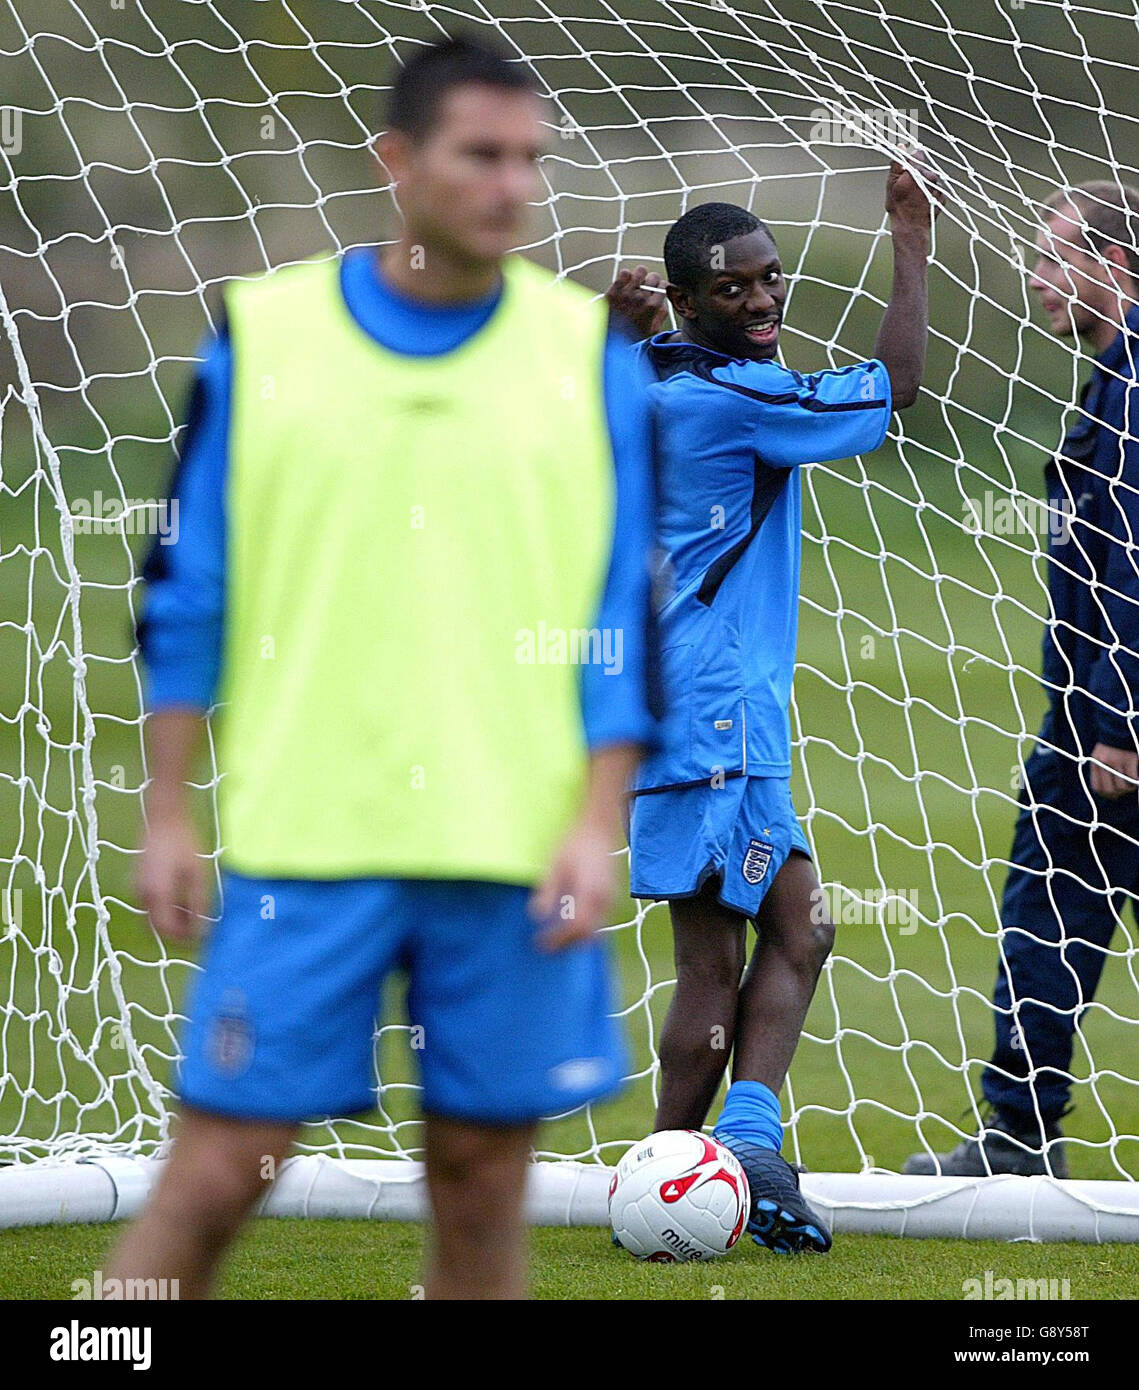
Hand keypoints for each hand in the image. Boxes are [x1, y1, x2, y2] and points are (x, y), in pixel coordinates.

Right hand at [136, 814, 210, 941]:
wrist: (164, 820)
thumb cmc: (184, 844)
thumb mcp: (198, 875)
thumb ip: (199, 904)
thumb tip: (202, 929)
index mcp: (157, 894)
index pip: (168, 929)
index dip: (184, 937)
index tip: (201, 936)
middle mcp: (142, 895)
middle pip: (157, 927)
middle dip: (177, 932)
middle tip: (198, 928)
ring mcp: (136, 888)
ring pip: (152, 918)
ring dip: (170, 921)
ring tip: (192, 913)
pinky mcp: (136, 882)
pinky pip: (149, 906)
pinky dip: (163, 910)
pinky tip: (181, 901)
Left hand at [528, 820, 617, 950]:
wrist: (599, 827)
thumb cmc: (575, 842)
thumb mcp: (556, 864)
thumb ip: (548, 890)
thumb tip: (537, 915)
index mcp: (589, 891)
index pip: (576, 926)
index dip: (559, 939)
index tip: (541, 942)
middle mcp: (604, 899)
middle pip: (588, 935)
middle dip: (568, 944)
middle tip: (548, 946)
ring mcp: (610, 898)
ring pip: (597, 930)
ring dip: (577, 938)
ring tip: (557, 938)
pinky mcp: (611, 895)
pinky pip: (601, 921)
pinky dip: (586, 928)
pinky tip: (570, 923)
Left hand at [606, 265, 668, 339]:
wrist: (608, 339)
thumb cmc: (629, 337)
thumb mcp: (652, 330)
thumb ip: (661, 314)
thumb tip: (662, 303)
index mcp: (652, 307)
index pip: (664, 285)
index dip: (661, 287)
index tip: (658, 289)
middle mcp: (641, 297)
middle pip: (654, 276)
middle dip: (652, 281)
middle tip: (647, 287)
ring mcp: (627, 292)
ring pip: (640, 270)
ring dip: (640, 276)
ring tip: (636, 283)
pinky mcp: (615, 289)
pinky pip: (625, 272)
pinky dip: (626, 276)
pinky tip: (625, 284)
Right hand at [885, 149, 942, 231]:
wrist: (911, 229)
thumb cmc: (900, 209)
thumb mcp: (891, 185)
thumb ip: (897, 164)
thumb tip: (901, 147)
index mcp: (918, 171)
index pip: (918, 154)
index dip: (911, 159)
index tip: (906, 166)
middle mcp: (931, 177)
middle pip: (924, 168)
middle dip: (917, 174)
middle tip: (907, 188)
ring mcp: (938, 188)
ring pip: (930, 180)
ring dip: (924, 185)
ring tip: (914, 198)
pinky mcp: (942, 197)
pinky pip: (936, 191)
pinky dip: (929, 195)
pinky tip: (921, 203)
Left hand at [1090, 742, 1138, 798]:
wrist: (1120, 726)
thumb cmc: (1114, 744)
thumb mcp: (1102, 755)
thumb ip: (1104, 770)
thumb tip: (1113, 792)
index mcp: (1095, 763)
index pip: (1097, 787)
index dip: (1107, 795)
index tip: (1115, 795)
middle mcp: (1103, 763)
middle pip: (1110, 790)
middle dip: (1120, 793)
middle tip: (1127, 788)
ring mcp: (1116, 761)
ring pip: (1122, 786)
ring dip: (1130, 787)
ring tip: (1133, 782)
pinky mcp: (1129, 758)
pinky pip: (1133, 778)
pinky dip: (1136, 781)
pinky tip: (1137, 778)